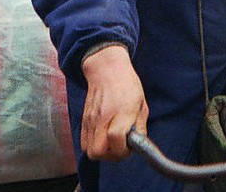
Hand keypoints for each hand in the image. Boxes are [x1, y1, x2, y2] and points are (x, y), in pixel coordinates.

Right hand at [80, 45, 148, 161]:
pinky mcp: (84, 120)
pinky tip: (103, 137)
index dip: (123, 150)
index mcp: (120, 112)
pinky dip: (93, 145)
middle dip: (110, 156)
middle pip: (97, 152)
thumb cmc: (127, 85)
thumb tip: (137, 144)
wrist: (107, 70)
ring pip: (88, 150)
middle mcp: (102, 118)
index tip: (129, 147)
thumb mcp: (141, 105)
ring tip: (111, 143)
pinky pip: (83, 142)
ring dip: (101, 152)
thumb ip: (139, 127)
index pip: (115, 140)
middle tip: (120, 148)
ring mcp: (91, 120)